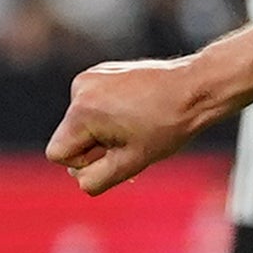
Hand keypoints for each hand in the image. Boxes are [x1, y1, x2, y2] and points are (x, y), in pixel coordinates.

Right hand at [47, 57, 211, 195]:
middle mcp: (79, 89)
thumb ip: (97, 179)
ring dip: (104, 132)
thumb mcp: (131, 163)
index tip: (115, 154)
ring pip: (82, 124)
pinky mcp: (100, 72)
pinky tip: (136, 113)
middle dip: (96, 148)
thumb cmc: (168, 126)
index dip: (85, 163)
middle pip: (68, 138)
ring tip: (138, 126)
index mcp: (82, 111)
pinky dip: (109, 115)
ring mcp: (89, 78)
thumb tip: (80, 181)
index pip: (58, 154)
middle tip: (131, 144)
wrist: (194, 88)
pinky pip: (92, 106)